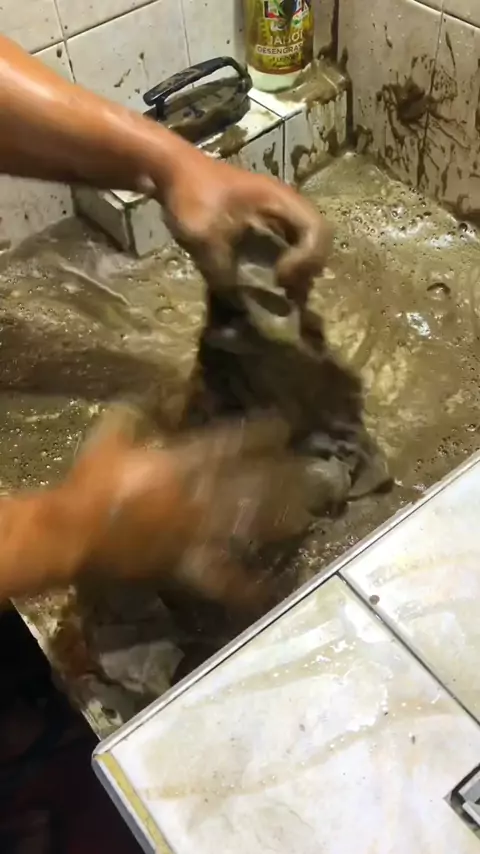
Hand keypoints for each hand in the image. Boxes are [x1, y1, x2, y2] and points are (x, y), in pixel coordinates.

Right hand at [65, 406, 311, 610]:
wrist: (72, 531)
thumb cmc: (90, 480)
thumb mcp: (113, 431)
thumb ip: (144, 410)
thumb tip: (169, 387)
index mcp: (179, 463)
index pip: (229, 445)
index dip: (259, 435)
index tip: (284, 427)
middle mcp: (196, 497)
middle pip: (249, 487)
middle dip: (281, 479)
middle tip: (311, 474)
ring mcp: (194, 533)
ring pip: (244, 527)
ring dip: (275, 520)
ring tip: (304, 516)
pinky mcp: (185, 564)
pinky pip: (219, 578)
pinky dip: (244, 586)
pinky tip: (268, 590)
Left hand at [160, 151, 332, 303]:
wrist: (171, 170)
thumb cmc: (191, 194)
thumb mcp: (203, 236)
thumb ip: (222, 271)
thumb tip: (236, 303)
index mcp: (279, 200)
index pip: (317, 231)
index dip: (306, 260)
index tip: (279, 277)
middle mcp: (284, 206)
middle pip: (318, 239)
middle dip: (307, 269)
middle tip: (287, 292)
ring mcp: (275, 213)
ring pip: (304, 244)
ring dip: (299, 270)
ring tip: (281, 292)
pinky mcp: (262, 222)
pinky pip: (286, 245)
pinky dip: (284, 264)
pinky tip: (267, 282)